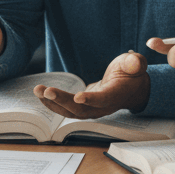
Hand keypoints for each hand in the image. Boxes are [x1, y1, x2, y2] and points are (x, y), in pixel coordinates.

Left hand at [34, 52, 149, 117]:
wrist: (130, 89)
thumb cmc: (131, 73)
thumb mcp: (136, 64)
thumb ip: (135, 63)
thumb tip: (134, 61)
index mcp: (117, 94)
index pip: (104, 99)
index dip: (92, 99)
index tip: (78, 96)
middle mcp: (103, 107)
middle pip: (82, 110)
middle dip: (63, 102)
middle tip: (46, 91)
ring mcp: (92, 109)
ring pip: (71, 112)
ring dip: (53, 103)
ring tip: (38, 90)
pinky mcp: (83, 108)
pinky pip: (67, 109)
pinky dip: (53, 103)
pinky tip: (40, 94)